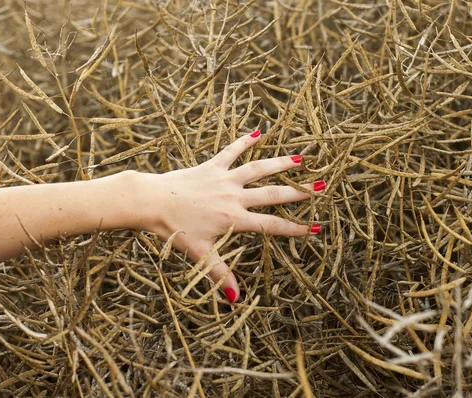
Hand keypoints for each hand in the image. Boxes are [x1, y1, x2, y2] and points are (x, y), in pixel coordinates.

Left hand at [131, 131, 324, 301]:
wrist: (151, 201)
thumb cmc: (173, 229)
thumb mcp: (199, 254)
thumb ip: (220, 274)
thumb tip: (236, 298)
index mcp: (234, 219)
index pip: (271, 225)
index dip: (295, 228)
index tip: (315, 228)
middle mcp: (234, 197)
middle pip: (272, 194)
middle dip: (298, 192)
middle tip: (320, 187)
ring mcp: (224, 179)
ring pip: (257, 169)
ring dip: (280, 163)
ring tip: (300, 158)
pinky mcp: (211, 166)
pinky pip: (231, 151)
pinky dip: (245, 141)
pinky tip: (258, 131)